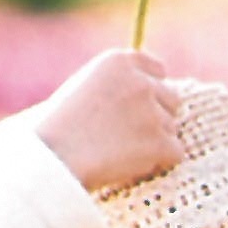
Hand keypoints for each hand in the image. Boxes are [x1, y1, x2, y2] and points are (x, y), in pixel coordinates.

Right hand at [31, 49, 187, 196]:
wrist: (52, 158)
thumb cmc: (58, 128)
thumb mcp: (83, 87)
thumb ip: (116, 84)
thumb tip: (149, 89)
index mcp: (118, 61)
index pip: (157, 69)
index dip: (152, 89)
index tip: (142, 106)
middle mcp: (139, 82)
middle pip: (171, 98)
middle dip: (157, 115)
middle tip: (130, 135)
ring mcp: (152, 112)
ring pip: (171, 127)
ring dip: (154, 141)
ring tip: (119, 152)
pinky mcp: (160, 143)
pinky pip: (176, 153)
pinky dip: (160, 162)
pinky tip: (132, 165)